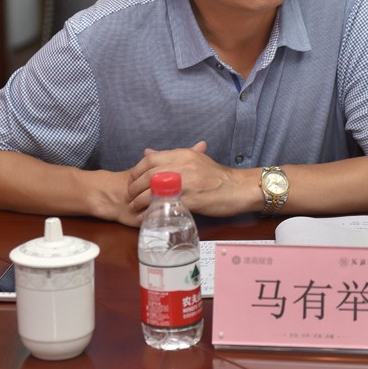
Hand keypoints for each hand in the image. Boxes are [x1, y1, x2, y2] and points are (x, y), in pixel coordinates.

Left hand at [126, 141, 251, 217]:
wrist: (238, 188)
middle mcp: (183, 165)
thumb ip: (170, 156)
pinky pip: (167, 204)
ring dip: (140, 199)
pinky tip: (147, 216)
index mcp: (182, 154)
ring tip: (134, 207)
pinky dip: (153, 210)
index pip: (150, 159)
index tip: (131, 180)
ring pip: (155, 189)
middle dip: (135, 186)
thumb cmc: (216, 176)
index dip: (137, 170)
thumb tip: (147, 152)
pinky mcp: (192, 199)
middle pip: (149, 174)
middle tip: (130, 195)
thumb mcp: (194, 159)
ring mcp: (187, 182)